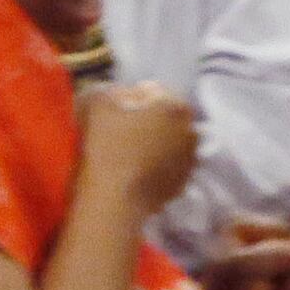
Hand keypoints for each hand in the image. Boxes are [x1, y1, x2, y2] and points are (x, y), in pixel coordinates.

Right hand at [76, 81, 199, 215]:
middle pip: (167, 116)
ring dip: (156, 141)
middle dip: (150, 118)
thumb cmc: (105, 146)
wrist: (113, 199)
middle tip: (124, 128)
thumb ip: (112, 90)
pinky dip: (158, 163)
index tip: (116, 108)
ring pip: (171, 141)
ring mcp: (190, 160)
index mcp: (174, 107)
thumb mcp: (99, 104)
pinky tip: (137, 170)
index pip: (154, 91)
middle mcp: (190, 130)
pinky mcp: (182, 183)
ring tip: (131, 151)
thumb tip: (124, 94)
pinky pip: (169, 165)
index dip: (132, 97)